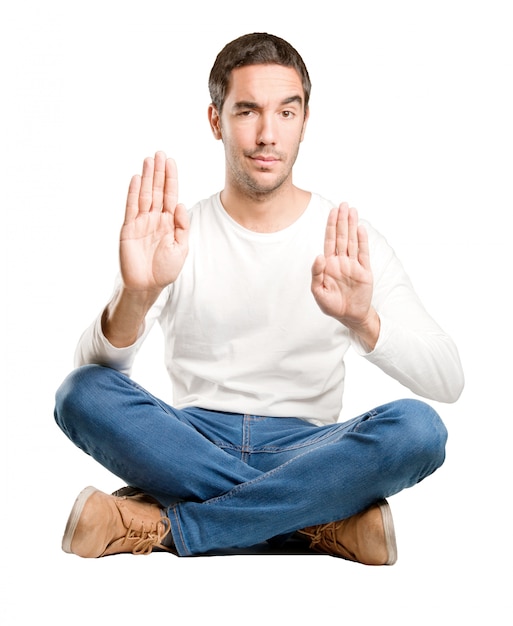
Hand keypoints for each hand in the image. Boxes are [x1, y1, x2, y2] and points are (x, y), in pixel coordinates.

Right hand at [120, 151, 188, 292]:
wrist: (147, 285)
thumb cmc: (166, 270)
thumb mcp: (181, 248)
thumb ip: (182, 226)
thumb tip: (181, 205)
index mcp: (169, 222)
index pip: (171, 195)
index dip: (171, 179)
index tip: (171, 162)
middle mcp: (155, 219)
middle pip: (158, 190)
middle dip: (158, 172)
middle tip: (158, 153)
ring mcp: (141, 222)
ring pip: (145, 195)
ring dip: (147, 177)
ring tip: (148, 160)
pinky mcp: (129, 228)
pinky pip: (131, 207)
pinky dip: (134, 193)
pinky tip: (137, 179)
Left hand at [311, 203, 377, 344]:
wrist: (349, 316)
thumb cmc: (332, 305)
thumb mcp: (318, 292)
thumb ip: (316, 274)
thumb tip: (319, 256)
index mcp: (329, 264)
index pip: (330, 241)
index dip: (331, 226)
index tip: (332, 211)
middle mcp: (341, 261)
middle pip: (341, 236)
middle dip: (341, 220)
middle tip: (343, 204)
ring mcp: (353, 265)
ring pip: (352, 241)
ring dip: (352, 226)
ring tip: (352, 210)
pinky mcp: (364, 271)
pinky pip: (363, 253)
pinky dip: (362, 241)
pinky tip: (360, 229)